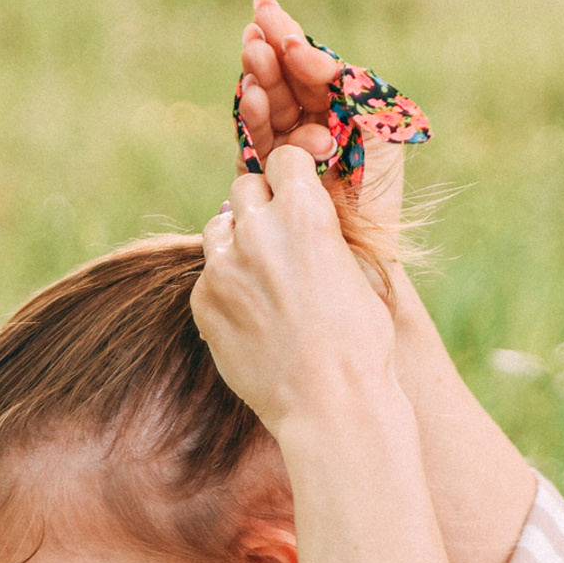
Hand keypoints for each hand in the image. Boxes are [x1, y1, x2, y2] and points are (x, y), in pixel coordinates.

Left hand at [194, 147, 399, 437]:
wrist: (331, 404)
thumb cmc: (361, 341)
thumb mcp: (356, 270)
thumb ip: (322, 232)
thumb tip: (303, 213)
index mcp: (305, 212)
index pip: (283, 159)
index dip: (292, 175)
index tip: (296, 191)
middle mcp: (257, 230)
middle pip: (245, 188)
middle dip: (262, 206)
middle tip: (279, 237)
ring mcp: (223, 266)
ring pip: (219, 229)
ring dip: (237, 242)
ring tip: (264, 279)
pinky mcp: (202, 301)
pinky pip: (208, 277)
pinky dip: (226, 288)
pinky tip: (253, 318)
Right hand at [237, 0, 409, 257]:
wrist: (366, 257)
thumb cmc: (379, 192)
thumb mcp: (375, 126)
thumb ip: (345, 83)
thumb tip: (301, 49)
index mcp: (340, 111)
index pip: (310, 67)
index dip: (288, 36)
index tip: (265, 6)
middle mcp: (310, 126)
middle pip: (282, 82)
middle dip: (267, 56)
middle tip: (255, 35)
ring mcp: (286, 152)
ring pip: (265, 107)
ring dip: (257, 82)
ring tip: (254, 61)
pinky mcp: (266, 178)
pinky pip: (253, 140)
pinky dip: (251, 117)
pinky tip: (251, 96)